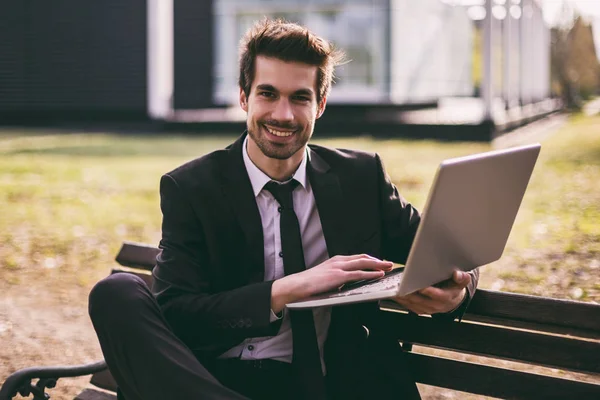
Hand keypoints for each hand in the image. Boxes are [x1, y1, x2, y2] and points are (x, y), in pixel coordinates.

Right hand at [271, 254, 392, 312]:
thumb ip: (337, 279)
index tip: (380, 262)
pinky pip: (359, 273)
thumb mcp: (326, 278)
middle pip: (363, 257)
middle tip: (389, 263)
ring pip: (363, 263)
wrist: (297, 285)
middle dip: (378, 260)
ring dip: (378, 265)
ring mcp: (339, 267)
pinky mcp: (339, 276)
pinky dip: (371, 273)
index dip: (370, 259)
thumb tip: (346, 284)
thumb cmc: (309, 284)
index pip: (357, 257)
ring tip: (388, 267)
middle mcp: (339, 260)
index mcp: (336, 260)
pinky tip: (379, 275)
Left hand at [391, 270, 469, 314]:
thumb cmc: (455, 288)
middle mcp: (436, 305)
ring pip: (413, 304)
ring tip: (395, 290)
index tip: (419, 286)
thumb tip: (458, 274)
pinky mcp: (421, 310)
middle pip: (420, 300)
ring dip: (403, 298)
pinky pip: (410, 307)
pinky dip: (402, 301)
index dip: (427, 291)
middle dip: (410, 293)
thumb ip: (462, 278)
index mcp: (446, 297)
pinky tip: (396, 295)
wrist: (454, 301)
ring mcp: (428, 309)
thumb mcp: (461, 282)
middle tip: (401, 286)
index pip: (436, 295)